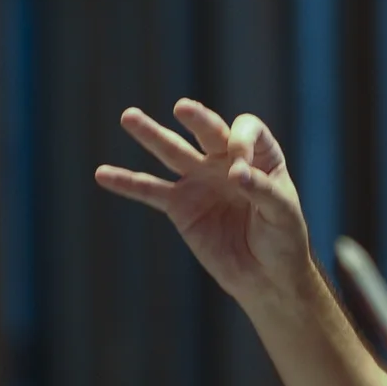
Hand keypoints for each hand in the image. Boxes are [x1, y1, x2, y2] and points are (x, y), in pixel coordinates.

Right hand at [95, 100, 313, 304]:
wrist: (266, 277)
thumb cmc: (284, 240)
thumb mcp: (283, 213)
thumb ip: (263, 190)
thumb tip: (235, 173)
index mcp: (260, 156)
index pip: (246, 130)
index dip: (242, 142)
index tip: (240, 170)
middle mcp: (226, 161)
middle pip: (208, 131)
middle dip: (197, 119)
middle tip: (183, 107)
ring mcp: (200, 181)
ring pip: (173, 152)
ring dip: (151, 134)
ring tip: (128, 116)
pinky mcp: (180, 207)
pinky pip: (150, 191)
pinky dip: (127, 183)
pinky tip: (103, 173)